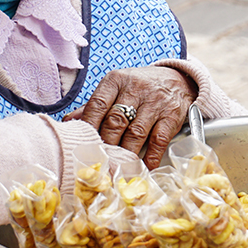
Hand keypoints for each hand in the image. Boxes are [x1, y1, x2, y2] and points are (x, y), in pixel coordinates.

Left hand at [64, 66, 197, 168]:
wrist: (178, 79)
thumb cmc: (140, 87)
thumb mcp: (117, 88)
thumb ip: (95, 106)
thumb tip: (69, 123)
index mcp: (116, 80)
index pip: (97, 104)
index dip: (88, 127)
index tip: (82, 145)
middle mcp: (135, 88)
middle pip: (115, 121)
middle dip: (106, 144)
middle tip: (98, 162)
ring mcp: (155, 101)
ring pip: (136, 133)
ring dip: (125, 154)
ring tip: (117, 168)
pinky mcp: (172, 115)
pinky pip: (159, 140)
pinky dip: (150, 157)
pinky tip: (143, 167)